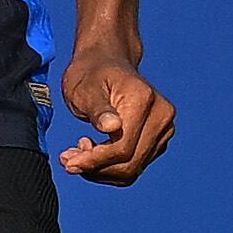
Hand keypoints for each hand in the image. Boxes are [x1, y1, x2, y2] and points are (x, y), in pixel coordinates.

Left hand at [57, 46, 174, 185]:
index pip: (123, 148)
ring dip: (101, 170)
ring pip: (133, 169)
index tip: (68, 163)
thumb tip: (112, 128)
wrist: (105, 62)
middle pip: (130, 163)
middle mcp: (161, 115)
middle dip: (96, 169)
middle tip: (68, 160)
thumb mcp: (85, 88)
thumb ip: (98, 109)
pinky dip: (110, 167)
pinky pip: (135, 165)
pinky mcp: (159, 138)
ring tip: (77, 155)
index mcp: (143, 99)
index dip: (95, 161)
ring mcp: (164, 128)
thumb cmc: (91, 73)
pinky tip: (92, 153)